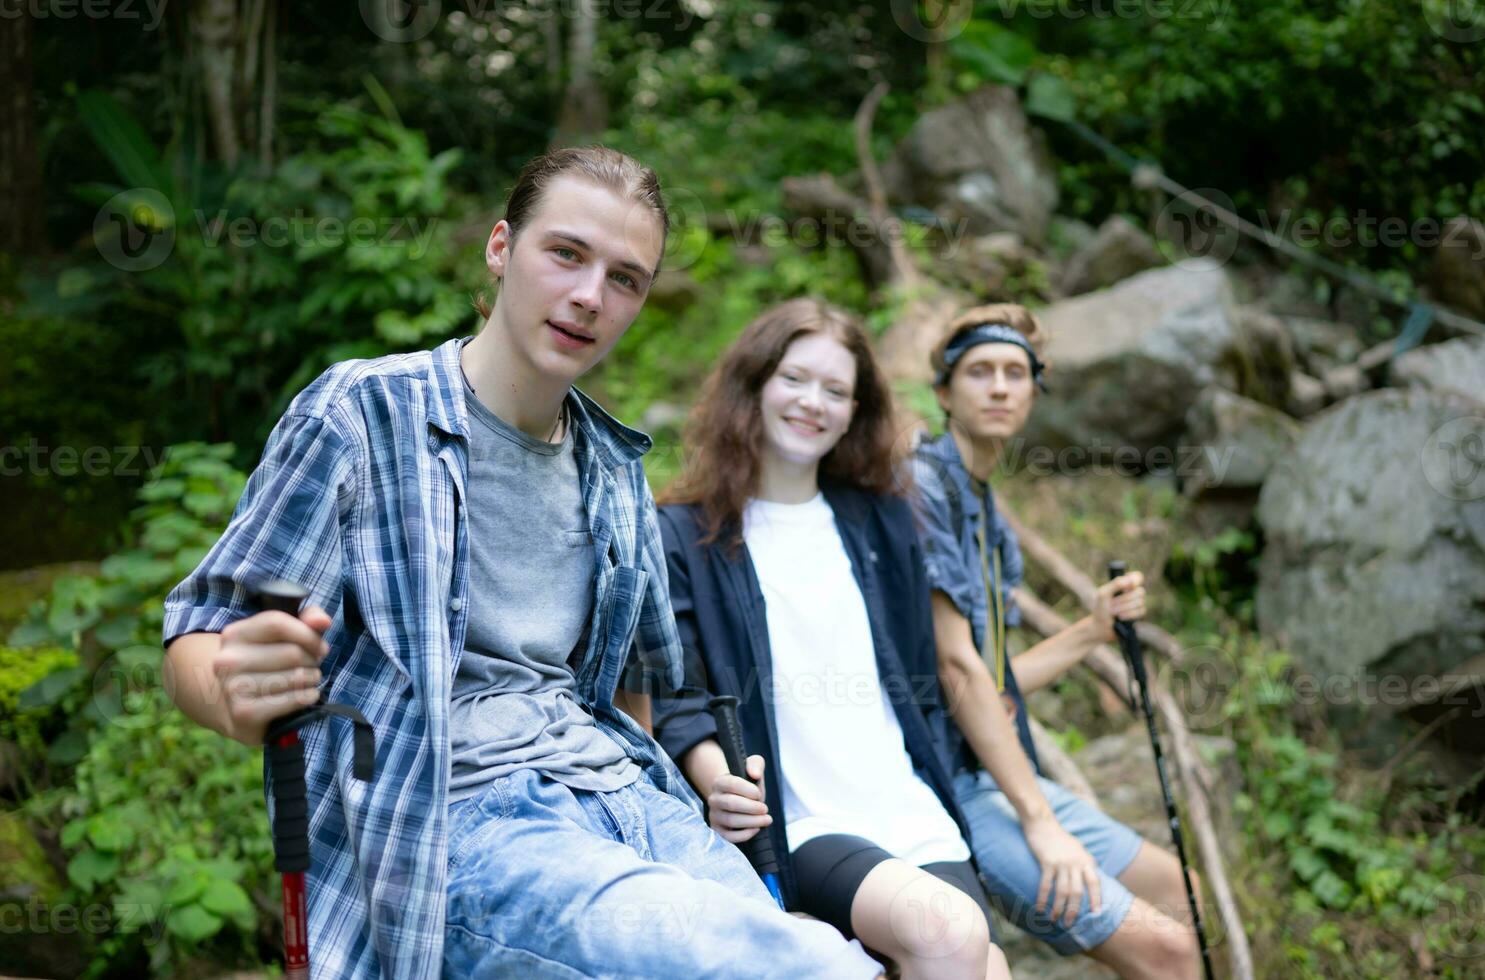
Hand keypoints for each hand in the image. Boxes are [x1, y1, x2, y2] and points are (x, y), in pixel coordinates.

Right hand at [214, 606, 330, 745]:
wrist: (238, 709)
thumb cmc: (267, 665)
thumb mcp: (282, 636)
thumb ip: (306, 619)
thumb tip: (323, 621)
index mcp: (234, 634)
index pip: (277, 623)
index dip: (307, 634)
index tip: (320, 647)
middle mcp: (227, 660)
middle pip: (291, 652)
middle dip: (313, 660)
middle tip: (313, 667)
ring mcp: (233, 688)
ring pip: (295, 677)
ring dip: (312, 679)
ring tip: (308, 680)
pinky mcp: (245, 713)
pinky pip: (294, 699)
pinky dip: (309, 696)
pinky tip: (307, 695)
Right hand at [706, 754, 771, 843]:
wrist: (738, 800)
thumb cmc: (747, 785)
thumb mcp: (753, 769)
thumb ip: (756, 764)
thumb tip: (755, 773)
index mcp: (719, 782)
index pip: (731, 784)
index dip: (748, 790)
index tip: (758, 794)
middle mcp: (713, 799)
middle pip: (732, 804)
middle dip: (753, 807)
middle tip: (765, 809)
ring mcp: (714, 816)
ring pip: (731, 821)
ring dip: (752, 821)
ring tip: (766, 819)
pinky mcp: (718, 831)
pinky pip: (729, 837)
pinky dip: (744, 835)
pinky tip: (756, 829)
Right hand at [1022, 814, 1101, 926]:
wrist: (1042, 823)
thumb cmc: (1059, 837)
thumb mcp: (1078, 848)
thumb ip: (1085, 862)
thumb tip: (1092, 877)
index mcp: (1085, 860)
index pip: (1095, 882)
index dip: (1096, 898)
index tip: (1097, 914)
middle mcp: (1075, 862)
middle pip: (1078, 891)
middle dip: (1074, 910)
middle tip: (1069, 924)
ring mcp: (1061, 862)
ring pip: (1062, 891)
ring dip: (1058, 908)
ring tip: (1054, 919)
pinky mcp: (1046, 862)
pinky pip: (1046, 884)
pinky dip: (1043, 898)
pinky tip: (1040, 908)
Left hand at [1091, 570, 1145, 642]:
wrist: (1100, 626)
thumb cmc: (1100, 608)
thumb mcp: (1103, 594)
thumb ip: (1115, 584)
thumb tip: (1130, 580)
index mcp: (1124, 584)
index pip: (1137, 577)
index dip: (1136, 580)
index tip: (1129, 586)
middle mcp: (1132, 592)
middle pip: (1140, 591)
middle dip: (1124, 600)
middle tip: (1111, 605)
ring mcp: (1137, 603)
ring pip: (1141, 602)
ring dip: (1125, 608)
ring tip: (1113, 612)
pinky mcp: (1138, 614)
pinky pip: (1141, 611)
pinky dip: (1130, 614)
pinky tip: (1121, 617)